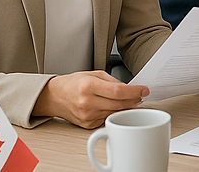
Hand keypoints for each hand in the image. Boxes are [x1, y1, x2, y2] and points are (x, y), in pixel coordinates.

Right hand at [33, 70, 148, 128]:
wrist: (54, 97)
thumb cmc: (73, 83)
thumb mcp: (94, 74)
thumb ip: (112, 81)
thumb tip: (130, 89)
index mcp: (88, 87)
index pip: (118, 91)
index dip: (134, 91)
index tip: (144, 90)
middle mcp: (87, 103)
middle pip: (119, 104)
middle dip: (134, 100)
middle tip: (141, 95)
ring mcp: (86, 116)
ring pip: (115, 113)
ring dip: (126, 107)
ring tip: (129, 99)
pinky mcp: (87, 125)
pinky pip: (107, 119)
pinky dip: (114, 113)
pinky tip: (114, 106)